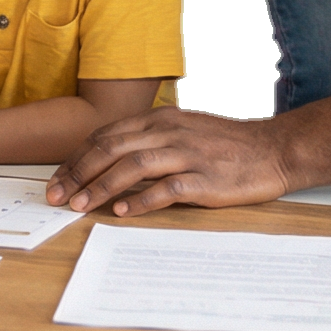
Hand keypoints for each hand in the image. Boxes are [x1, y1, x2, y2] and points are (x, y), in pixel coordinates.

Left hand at [44, 107, 292, 215]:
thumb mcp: (182, 128)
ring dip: (101, 186)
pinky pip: (167, 188)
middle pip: (110, 148)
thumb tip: (108, 159)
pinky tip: (122, 212)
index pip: (105, 136)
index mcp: (159, 119)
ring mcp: (187, 154)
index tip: (57, 179)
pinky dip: (141, 200)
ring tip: (79, 206)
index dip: (76, 158)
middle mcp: (168, 132)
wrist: (274, 148)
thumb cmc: (226, 142)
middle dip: (77, 173)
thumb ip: (147, 139)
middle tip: (56, 196)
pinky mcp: (205, 179)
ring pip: (132, 166)